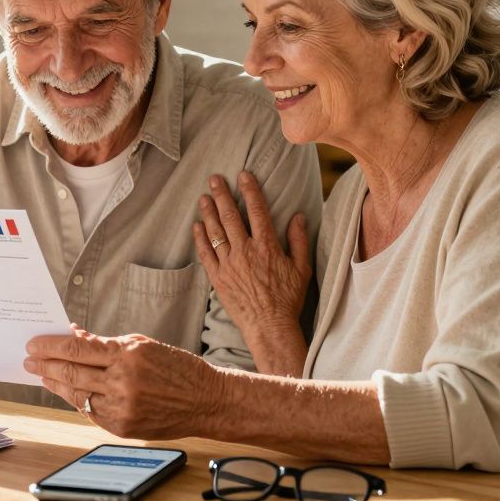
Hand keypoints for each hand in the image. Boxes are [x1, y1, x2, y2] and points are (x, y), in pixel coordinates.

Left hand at [23, 325, 222, 439]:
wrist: (206, 400)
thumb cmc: (176, 367)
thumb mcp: (142, 345)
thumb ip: (106, 344)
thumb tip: (75, 338)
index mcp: (127, 356)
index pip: (76, 349)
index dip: (50, 347)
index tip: (33, 344)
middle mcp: (122, 382)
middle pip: (71, 373)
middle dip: (45, 366)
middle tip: (29, 360)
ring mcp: (122, 408)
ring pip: (77, 395)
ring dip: (56, 384)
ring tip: (43, 376)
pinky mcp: (122, 427)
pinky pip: (91, 412)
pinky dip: (78, 400)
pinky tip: (69, 392)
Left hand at [192, 171, 311, 332]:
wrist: (269, 325)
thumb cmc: (288, 298)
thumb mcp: (302, 268)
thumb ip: (299, 240)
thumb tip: (298, 216)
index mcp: (267, 246)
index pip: (257, 210)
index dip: (250, 190)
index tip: (243, 175)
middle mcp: (245, 251)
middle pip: (230, 216)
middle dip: (221, 195)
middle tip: (214, 179)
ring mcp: (229, 264)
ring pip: (215, 232)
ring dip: (208, 212)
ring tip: (203, 197)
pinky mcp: (217, 277)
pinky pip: (205, 253)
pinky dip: (200, 238)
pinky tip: (197, 225)